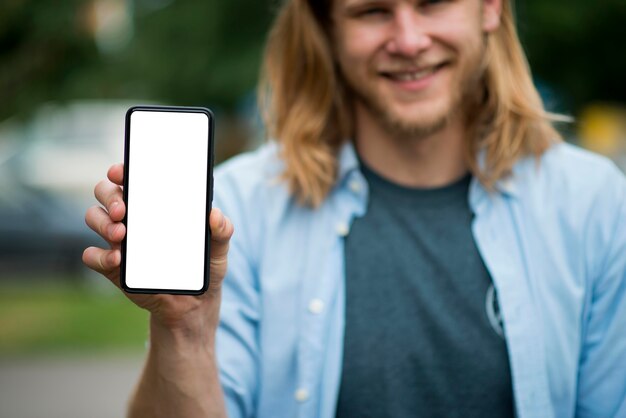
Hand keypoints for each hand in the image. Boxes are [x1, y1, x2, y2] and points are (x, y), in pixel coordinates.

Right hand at [82, 163, 233, 331]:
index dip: (122, 170)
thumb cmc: (203, 264)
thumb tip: (214, 215)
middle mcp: (132, 216)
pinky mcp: (112, 266)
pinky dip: (99, 254)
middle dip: (110, 195)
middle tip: (124, 209)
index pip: (132, 177)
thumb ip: (222, 229)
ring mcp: (119, 240)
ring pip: (95, 217)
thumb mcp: (218, 247)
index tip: (122, 172)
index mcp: (155, 203)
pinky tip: (118, 258)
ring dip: (103, 222)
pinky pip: (92, 255)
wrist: (193, 303)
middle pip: (106, 192)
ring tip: (122, 234)